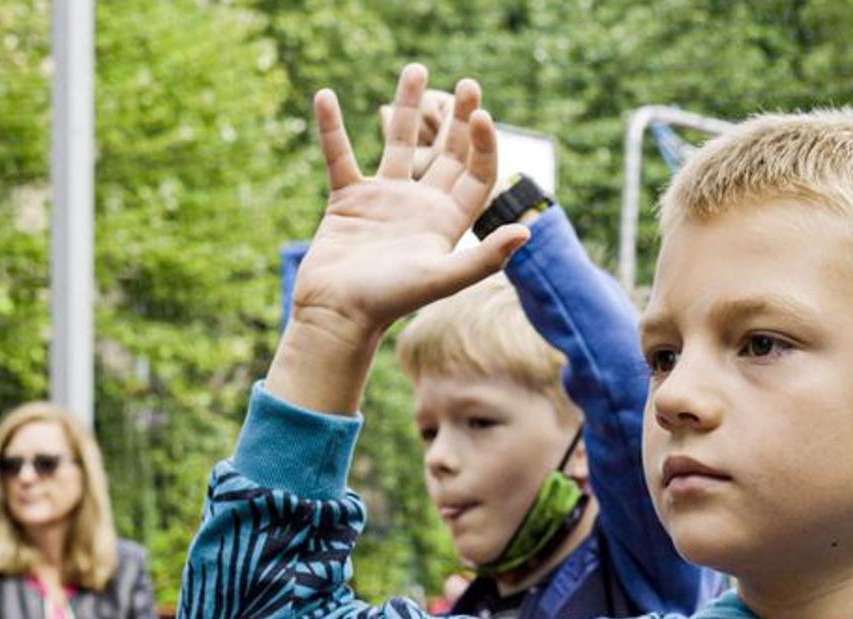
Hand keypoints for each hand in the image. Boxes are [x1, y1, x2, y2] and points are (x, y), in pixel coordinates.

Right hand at [268, 64, 529, 414]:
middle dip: (459, 119)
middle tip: (470, 84)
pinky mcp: (347, 200)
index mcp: (447, 221)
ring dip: (408, 107)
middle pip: (447, 153)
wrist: (337, 315)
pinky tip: (325, 96)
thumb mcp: (441, 278)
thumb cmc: (390, 301)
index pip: (477, 173)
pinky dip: (332, 129)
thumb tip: (526, 232)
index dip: (483, 143)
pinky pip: (340, 156)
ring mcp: (384, 200)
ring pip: (398, 143)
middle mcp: (420, 206)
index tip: (480, 114)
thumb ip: (484, 257)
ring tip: (418, 68)